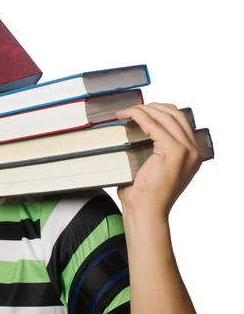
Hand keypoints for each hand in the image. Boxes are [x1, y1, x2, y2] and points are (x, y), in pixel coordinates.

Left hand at [115, 103, 202, 218]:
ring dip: (143, 109)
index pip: (180, 121)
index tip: (141, 109)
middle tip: (131, 109)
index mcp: (191, 155)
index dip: (160, 110)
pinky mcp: (174, 151)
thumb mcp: (154, 169)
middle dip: (152, 107)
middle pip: (175, 114)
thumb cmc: (144, 195)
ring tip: (125, 112)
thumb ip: (153, 151)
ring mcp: (186, 150)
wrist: (145, 212)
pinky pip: (154, 124)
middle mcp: (193, 151)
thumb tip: (134, 133)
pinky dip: (139, 115)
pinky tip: (126, 116)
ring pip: (166, 116)